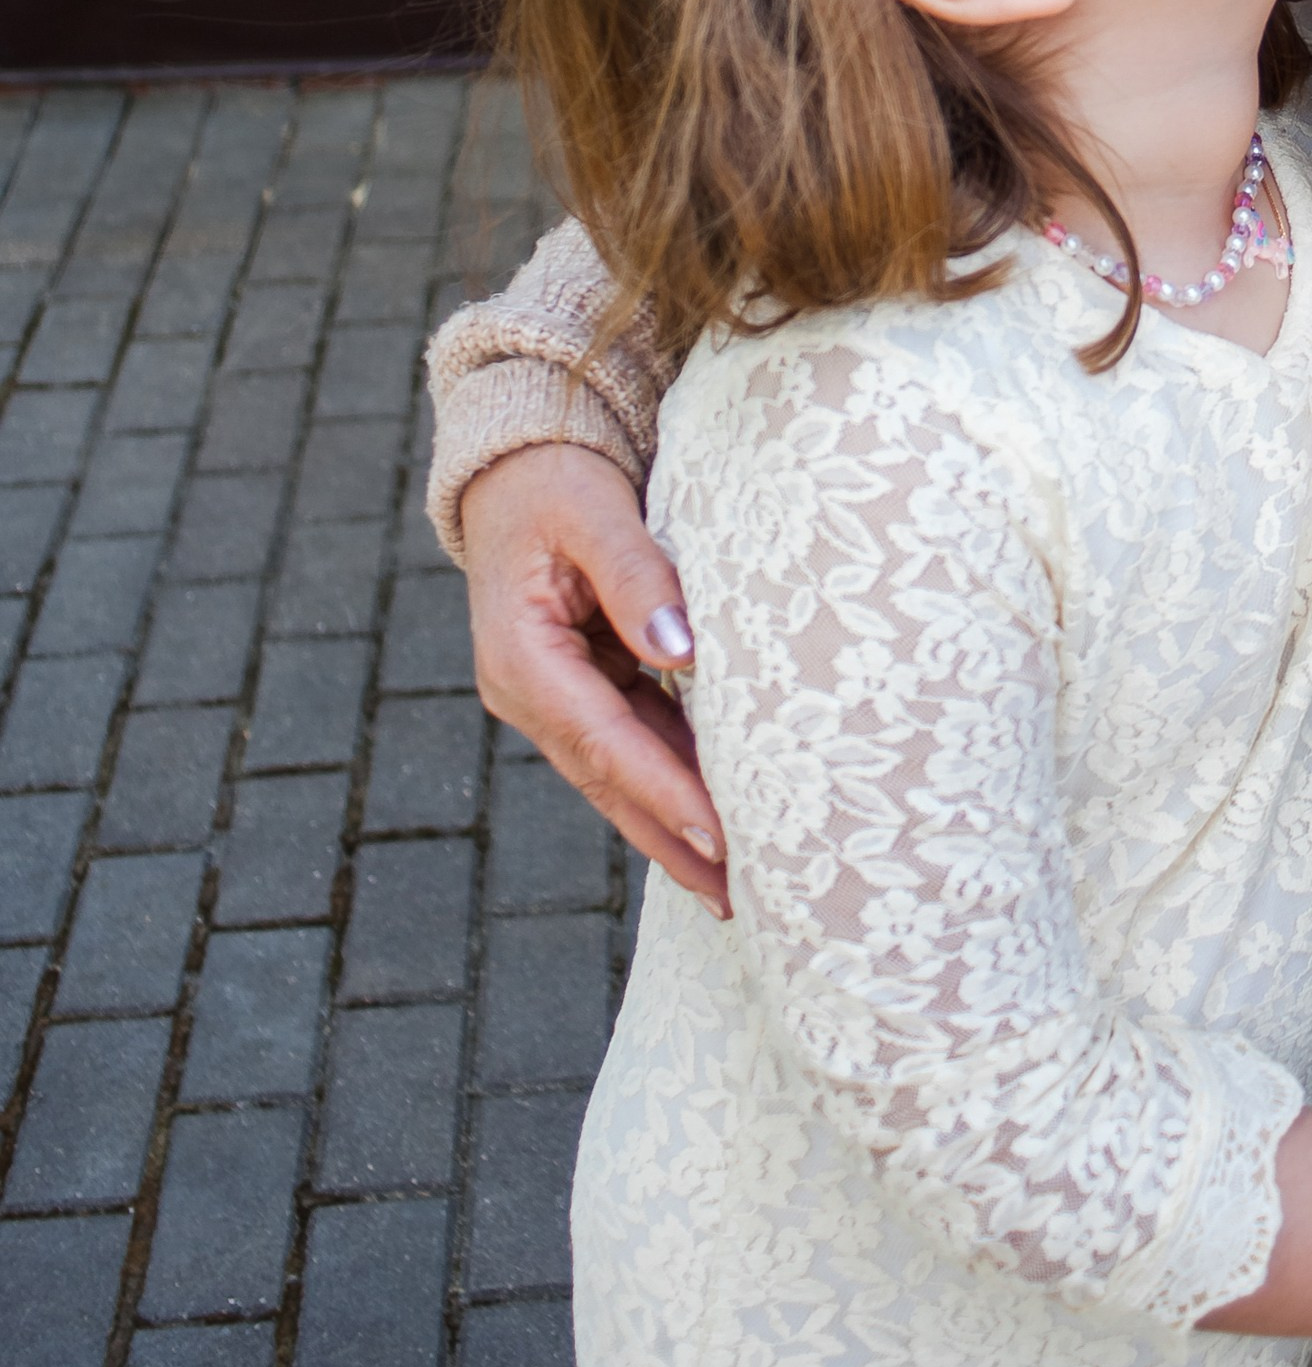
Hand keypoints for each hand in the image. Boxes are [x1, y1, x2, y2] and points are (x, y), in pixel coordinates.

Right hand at [460, 446, 729, 912]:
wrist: (516, 469)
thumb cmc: (555, 482)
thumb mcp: (593, 512)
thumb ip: (637, 576)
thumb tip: (683, 649)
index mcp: (522, 658)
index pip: (603, 740)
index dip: (663, 789)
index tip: (719, 833)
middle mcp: (529, 693)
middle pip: (609, 780)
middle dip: (672, 838)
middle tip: (739, 897)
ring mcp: (552, 697)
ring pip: (619, 775)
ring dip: (673, 825)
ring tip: (736, 882)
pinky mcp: (581, 688)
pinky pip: (629, 745)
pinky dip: (669, 782)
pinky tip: (716, 814)